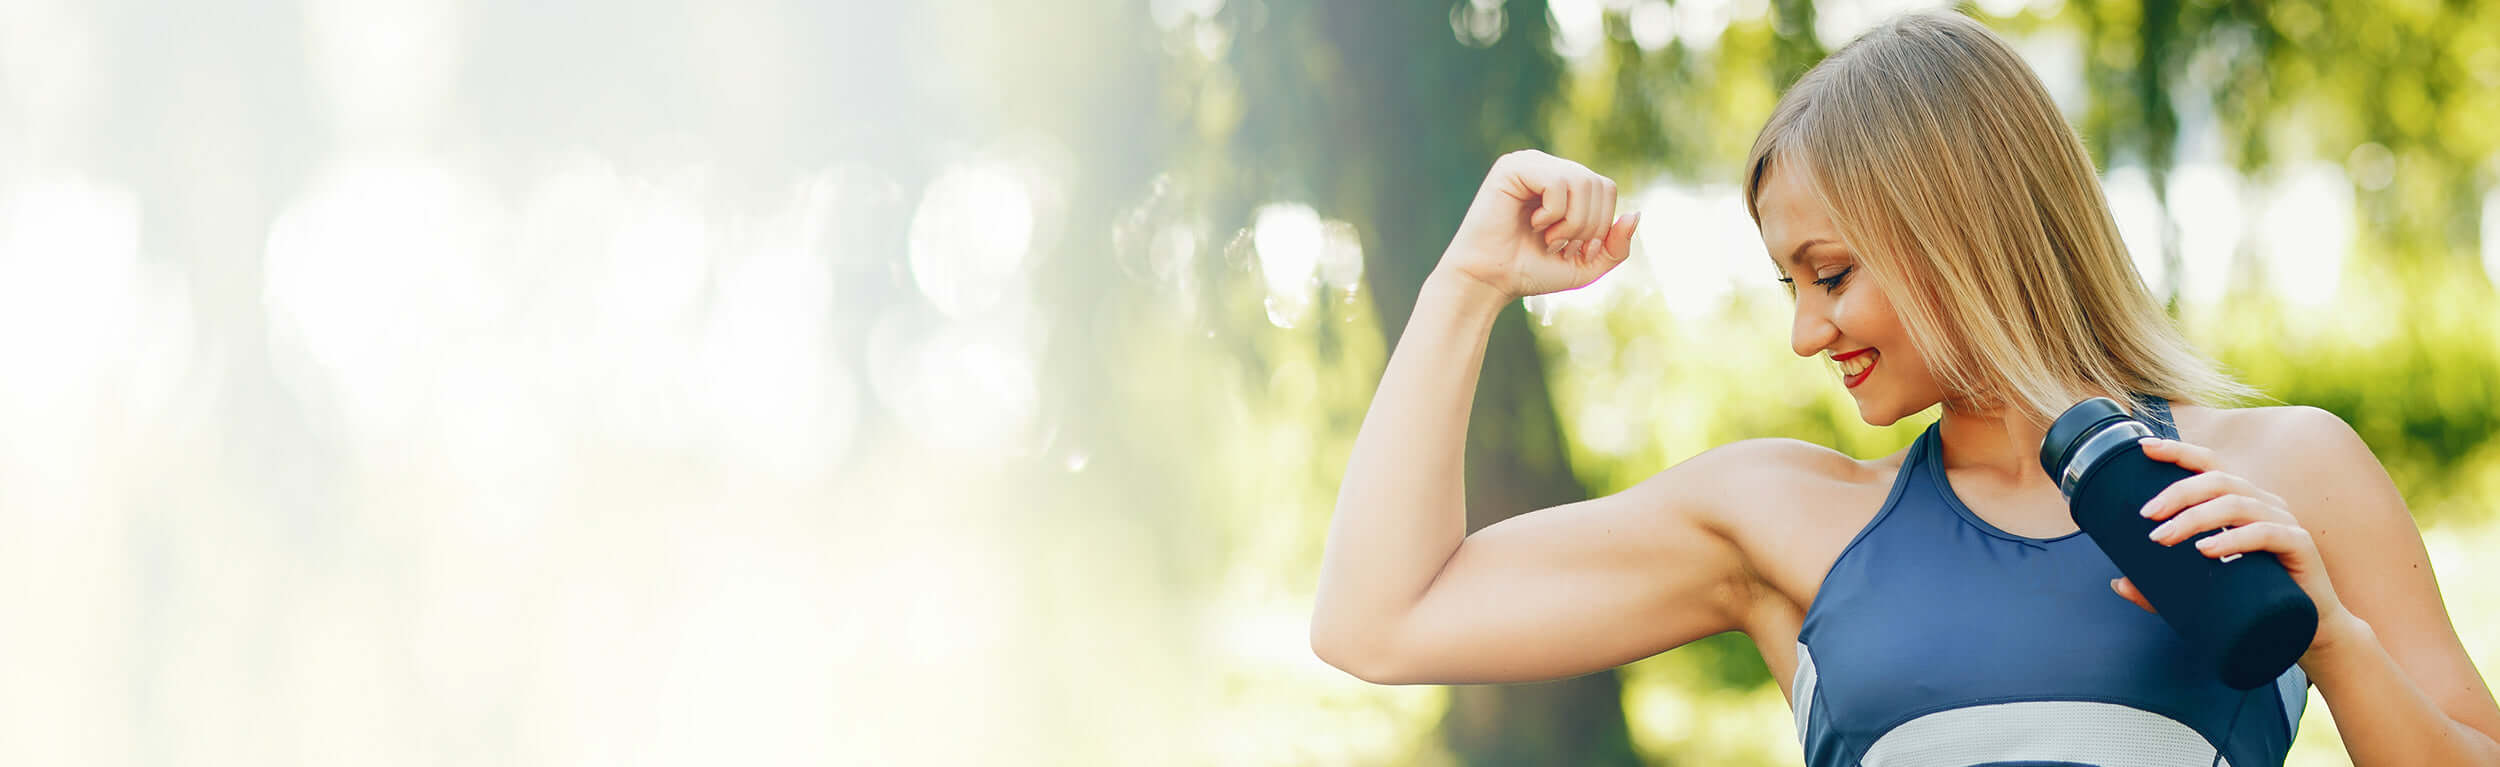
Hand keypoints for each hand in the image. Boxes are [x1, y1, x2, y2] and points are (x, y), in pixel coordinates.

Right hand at [1437, 149, 1640, 299]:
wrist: (1490, 281)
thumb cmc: (1531, 271)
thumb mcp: (1586, 265)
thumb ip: (1616, 246)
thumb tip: (1636, 214)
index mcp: (1565, 183)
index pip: (1606, 188)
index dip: (1602, 224)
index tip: (1577, 250)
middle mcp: (1549, 167)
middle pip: (1599, 184)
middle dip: (1588, 226)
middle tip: (1559, 246)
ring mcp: (1530, 163)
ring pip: (1582, 182)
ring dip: (1572, 222)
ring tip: (1548, 238)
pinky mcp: (1512, 167)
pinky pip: (1558, 182)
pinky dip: (1554, 213)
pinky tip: (1534, 224)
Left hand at [2116, 436, 2360, 656]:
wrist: (2305, 631)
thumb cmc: (2251, 601)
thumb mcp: (2199, 589)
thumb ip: (2160, 587)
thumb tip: (2118, 584)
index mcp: (2240, 502)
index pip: (2210, 465)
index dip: (2179, 451)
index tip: (2144, 447)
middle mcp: (2263, 503)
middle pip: (2218, 480)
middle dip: (2178, 492)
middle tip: (2145, 515)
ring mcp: (2284, 522)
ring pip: (2237, 504)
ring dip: (2196, 518)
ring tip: (2164, 538)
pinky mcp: (2300, 547)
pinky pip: (2267, 533)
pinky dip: (2234, 540)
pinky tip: (2207, 550)